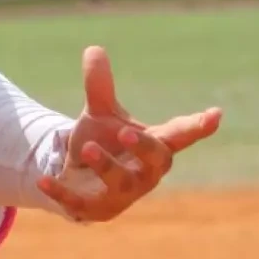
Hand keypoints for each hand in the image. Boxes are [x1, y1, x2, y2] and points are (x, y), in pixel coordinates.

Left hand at [36, 46, 222, 222]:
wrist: (80, 179)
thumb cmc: (103, 142)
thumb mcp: (100, 113)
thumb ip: (98, 86)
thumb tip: (94, 49)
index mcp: (154, 145)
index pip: (180, 134)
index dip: (198, 126)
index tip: (215, 114)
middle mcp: (145, 172)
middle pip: (156, 162)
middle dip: (144, 148)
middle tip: (127, 131)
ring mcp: (123, 194)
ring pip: (122, 183)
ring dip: (106, 165)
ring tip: (86, 147)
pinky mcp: (96, 209)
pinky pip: (81, 203)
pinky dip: (62, 192)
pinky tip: (43, 181)